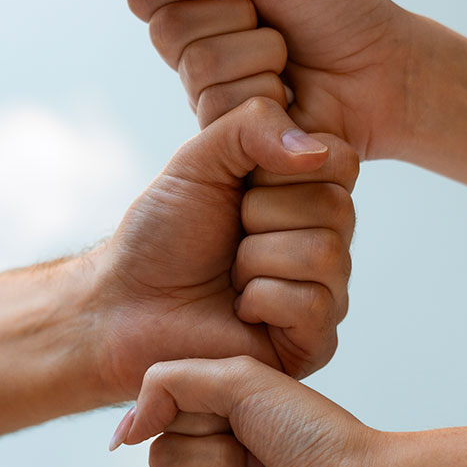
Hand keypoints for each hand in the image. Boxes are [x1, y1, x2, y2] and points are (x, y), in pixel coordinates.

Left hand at [92, 100, 357, 397]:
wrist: (126, 304)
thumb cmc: (162, 235)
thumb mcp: (200, 158)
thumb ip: (254, 124)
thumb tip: (315, 151)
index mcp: (309, 194)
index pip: (340, 159)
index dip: (280, 169)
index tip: (239, 189)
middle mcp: (327, 240)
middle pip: (337, 208)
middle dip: (262, 216)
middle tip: (230, 238)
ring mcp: (325, 292)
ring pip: (325, 254)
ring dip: (256, 260)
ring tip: (231, 276)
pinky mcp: (314, 342)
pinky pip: (313, 305)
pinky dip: (260, 301)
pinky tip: (239, 309)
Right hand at [114, 356, 385, 466]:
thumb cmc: (315, 435)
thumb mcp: (241, 379)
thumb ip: (167, 383)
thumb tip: (121, 432)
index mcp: (218, 421)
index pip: (161, 419)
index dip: (200, 420)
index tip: (246, 422)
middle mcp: (214, 464)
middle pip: (158, 460)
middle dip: (215, 459)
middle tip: (263, 463)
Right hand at [125, 0, 413, 160]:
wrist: (386, 75)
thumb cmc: (340, 13)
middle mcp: (195, 48)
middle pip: (170, 31)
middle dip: (238, 22)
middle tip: (278, 27)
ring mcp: (209, 95)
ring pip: (199, 71)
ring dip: (260, 60)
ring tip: (290, 65)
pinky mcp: (228, 139)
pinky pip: (220, 113)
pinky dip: (268, 100)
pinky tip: (292, 101)